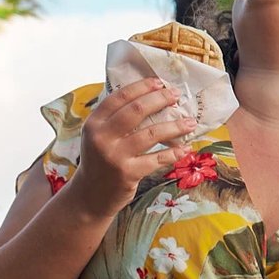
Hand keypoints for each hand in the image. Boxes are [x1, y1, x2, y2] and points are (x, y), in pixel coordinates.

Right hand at [66, 80, 197, 219]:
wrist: (89, 196)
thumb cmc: (99, 161)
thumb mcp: (97, 136)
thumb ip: (114, 119)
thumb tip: (147, 97)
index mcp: (94, 123)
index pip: (119, 97)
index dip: (142, 87)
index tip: (159, 83)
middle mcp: (102, 138)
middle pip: (136, 111)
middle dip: (160, 99)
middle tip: (176, 95)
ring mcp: (115, 156)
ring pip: (151, 134)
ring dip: (175, 126)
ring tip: (190, 122)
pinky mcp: (128, 173)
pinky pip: (157, 159)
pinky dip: (174, 153)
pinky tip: (185, 148)